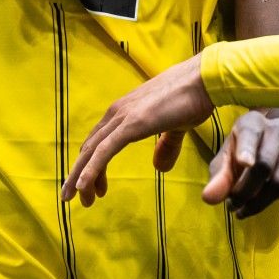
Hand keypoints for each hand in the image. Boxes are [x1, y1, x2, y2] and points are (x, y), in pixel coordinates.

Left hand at [65, 55, 216, 205]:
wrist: (204, 80)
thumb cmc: (193, 98)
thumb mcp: (176, 127)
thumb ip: (166, 145)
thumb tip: (160, 167)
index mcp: (125, 111)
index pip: (99, 142)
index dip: (92, 166)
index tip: (94, 188)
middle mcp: (117, 113)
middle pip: (89, 148)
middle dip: (79, 175)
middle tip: (74, 197)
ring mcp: (122, 117)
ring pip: (91, 152)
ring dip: (80, 177)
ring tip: (74, 198)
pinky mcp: (131, 124)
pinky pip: (104, 151)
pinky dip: (91, 170)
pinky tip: (84, 186)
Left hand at [205, 110, 278, 228]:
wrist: (269, 148)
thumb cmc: (241, 153)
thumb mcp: (226, 161)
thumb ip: (219, 177)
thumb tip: (209, 198)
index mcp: (253, 122)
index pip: (250, 134)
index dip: (247, 149)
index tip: (245, 163)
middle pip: (265, 164)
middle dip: (246, 190)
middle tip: (232, 206)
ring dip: (260, 202)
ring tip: (243, 212)